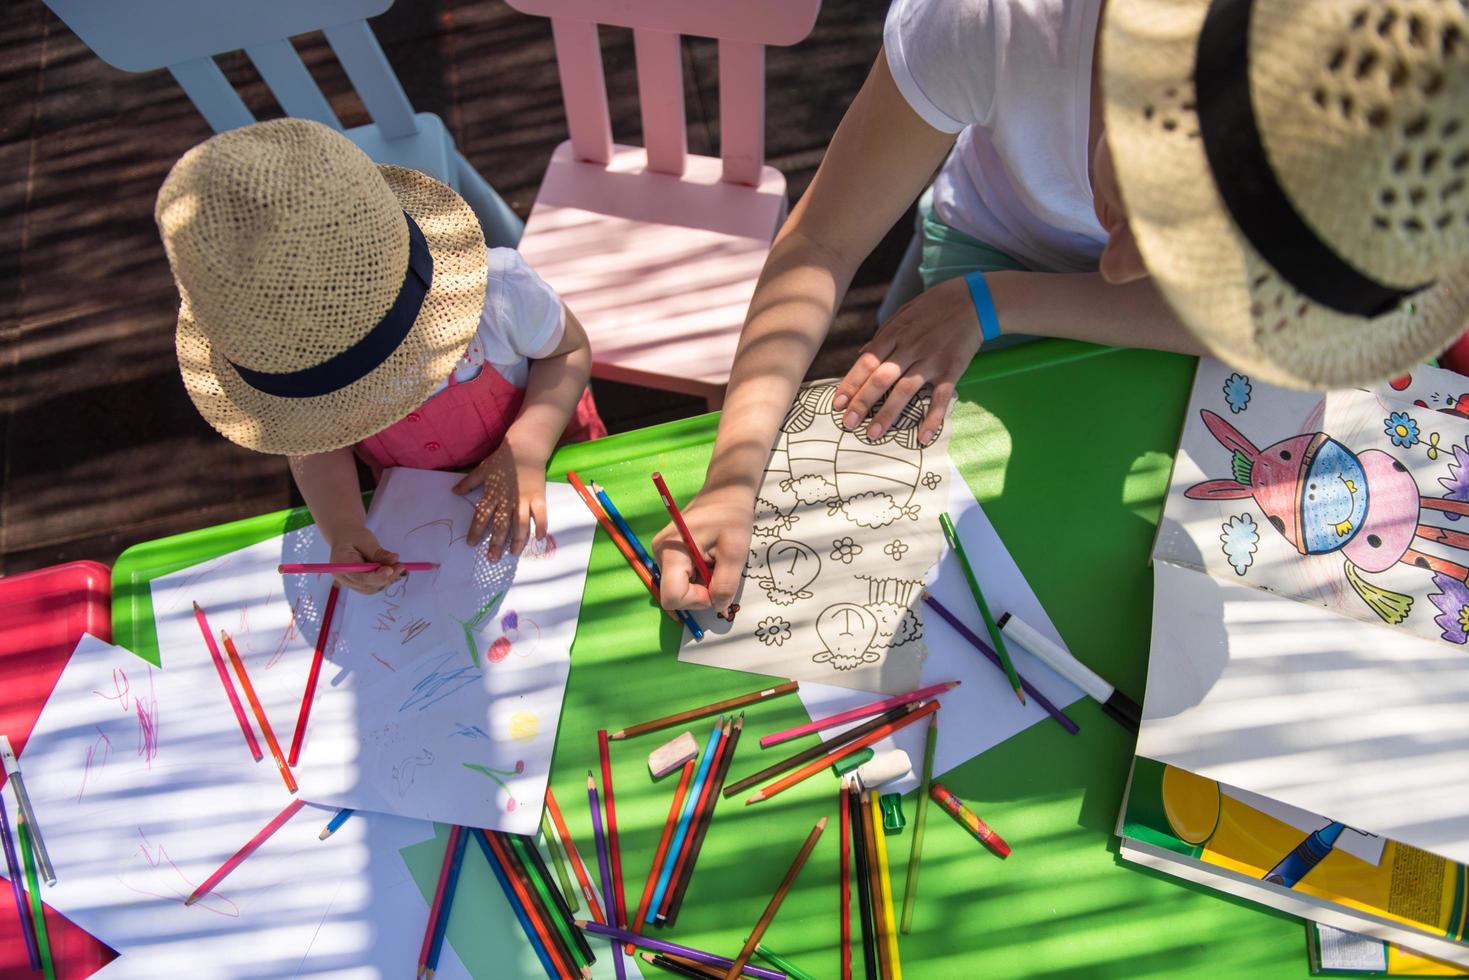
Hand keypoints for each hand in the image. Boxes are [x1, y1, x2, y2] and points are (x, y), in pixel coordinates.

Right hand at [327, 528, 403, 594]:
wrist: (345, 537)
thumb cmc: (353, 536)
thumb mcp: (365, 540)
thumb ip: (378, 552)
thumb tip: (394, 559)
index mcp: (340, 564)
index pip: (360, 577)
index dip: (377, 576)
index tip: (391, 569)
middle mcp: (343, 578)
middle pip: (367, 586)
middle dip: (386, 578)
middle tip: (401, 566)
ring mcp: (350, 583)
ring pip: (372, 588)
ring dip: (387, 580)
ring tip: (398, 566)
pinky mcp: (358, 584)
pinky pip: (372, 586)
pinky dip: (384, 580)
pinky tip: (392, 570)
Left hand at [454, 438, 547, 560]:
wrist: (526, 448)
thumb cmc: (503, 459)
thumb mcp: (482, 469)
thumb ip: (468, 482)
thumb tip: (453, 491)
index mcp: (492, 494)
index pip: (482, 516)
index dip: (476, 530)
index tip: (471, 543)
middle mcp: (507, 500)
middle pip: (501, 525)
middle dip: (496, 543)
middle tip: (492, 558)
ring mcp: (524, 499)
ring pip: (520, 524)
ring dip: (517, 539)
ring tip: (513, 553)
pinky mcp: (538, 497)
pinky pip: (540, 514)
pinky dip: (541, 526)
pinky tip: (539, 538)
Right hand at [652, 483, 753, 610]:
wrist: (725, 491)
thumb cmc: (731, 515)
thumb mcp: (735, 551)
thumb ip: (726, 584)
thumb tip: (718, 608)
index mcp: (671, 552)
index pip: (672, 597)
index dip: (697, 601)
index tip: (717, 586)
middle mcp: (660, 554)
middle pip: (676, 595)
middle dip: (701, 592)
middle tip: (720, 570)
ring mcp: (662, 554)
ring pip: (680, 588)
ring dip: (701, 584)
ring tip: (715, 561)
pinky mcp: (668, 554)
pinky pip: (681, 578)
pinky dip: (698, 577)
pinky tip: (709, 560)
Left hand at [831, 274, 978, 443]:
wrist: (974, 300)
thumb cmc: (934, 307)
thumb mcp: (903, 314)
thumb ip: (883, 335)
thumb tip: (862, 353)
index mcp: (895, 334)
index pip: (867, 363)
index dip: (851, 384)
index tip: (838, 404)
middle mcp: (910, 348)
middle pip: (881, 379)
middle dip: (862, 402)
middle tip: (848, 424)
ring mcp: (931, 360)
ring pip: (905, 390)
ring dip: (888, 413)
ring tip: (874, 434)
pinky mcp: (952, 370)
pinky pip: (940, 397)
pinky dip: (932, 418)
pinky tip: (923, 438)